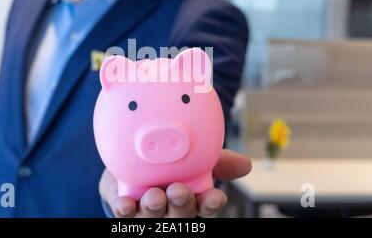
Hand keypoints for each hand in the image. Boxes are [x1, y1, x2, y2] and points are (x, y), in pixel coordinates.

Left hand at [99, 149, 251, 217]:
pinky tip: (125, 204)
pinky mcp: (127, 207)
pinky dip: (126, 210)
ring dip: (155, 207)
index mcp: (193, 197)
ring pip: (154, 216)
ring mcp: (149, 210)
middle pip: (181, 213)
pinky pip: (126, 214)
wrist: (134, 158)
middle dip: (181, 203)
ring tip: (154, 194)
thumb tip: (246, 164)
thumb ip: (218, 159)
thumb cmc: (171, 162)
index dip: (211, 203)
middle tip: (179, 190)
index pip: (207, 205)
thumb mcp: (197, 156)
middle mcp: (172, 207)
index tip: (216, 196)